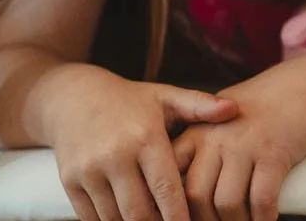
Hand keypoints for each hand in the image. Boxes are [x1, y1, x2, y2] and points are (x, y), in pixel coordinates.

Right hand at [40, 64, 238, 220]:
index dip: (180, 216)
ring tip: (153, 220)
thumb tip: (235, 109)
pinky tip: (127, 218)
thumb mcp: (165, 97)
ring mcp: (88, 170)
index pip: (167, 189)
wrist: (74, 97)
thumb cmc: (131, 101)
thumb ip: (199, 106)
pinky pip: (92, 218)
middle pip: (140, 212)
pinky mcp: (69, 182)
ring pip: (116, 219)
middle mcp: (115, 154)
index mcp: (145, 136)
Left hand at [172, 59, 305, 220]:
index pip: (171, 175)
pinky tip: (266, 220)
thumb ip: (199, 149)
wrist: (303, 87)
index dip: (174, 204)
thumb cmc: (261, 109)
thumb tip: (182, 191)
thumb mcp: (220, 119)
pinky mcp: (273, 153)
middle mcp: (216, 137)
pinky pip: (261, 199)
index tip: (182, 217)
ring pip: (227, 202)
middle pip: (196, 196)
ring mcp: (245, 144)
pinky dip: (262, 218)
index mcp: (198, 131)